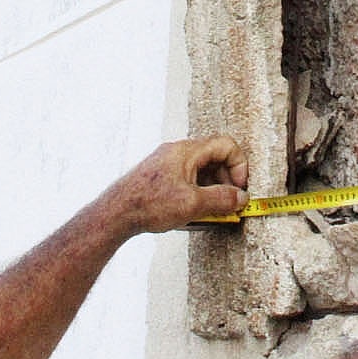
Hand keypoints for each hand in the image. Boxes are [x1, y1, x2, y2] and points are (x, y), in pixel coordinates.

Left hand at [104, 136, 248, 235]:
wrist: (116, 213)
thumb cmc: (148, 204)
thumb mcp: (192, 204)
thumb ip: (222, 200)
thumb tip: (241, 198)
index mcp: (187, 151)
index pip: (226, 145)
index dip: (239, 166)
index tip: (239, 189)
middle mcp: (177, 152)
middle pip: (215, 158)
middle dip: (227, 180)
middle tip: (230, 203)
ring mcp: (168, 163)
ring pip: (201, 170)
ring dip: (213, 188)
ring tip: (214, 211)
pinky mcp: (161, 176)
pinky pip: (188, 178)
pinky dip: (198, 192)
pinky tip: (196, 211)